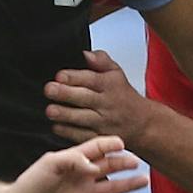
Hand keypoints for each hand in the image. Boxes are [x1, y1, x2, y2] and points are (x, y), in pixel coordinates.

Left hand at [7, 136, 147, 192]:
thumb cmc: (31, 184)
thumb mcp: (50, 163)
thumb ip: (73, 160)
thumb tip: (94, 167)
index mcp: (74, 160)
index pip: (96, 148)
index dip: (110, 144)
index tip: (123, 143)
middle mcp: (82, 177)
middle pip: (108, 166)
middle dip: (123, 163)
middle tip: (136, 161)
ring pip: (112, 188)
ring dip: (129, 185)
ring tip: (144, 181)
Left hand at [44, 49, 159, 147]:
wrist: (142, 124)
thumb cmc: (123, 96)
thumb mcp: (116, 73)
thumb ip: (101, 60)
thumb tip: (85, 54)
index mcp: (110, 85)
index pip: (91, 79)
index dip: (74, 77)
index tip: (59, 76)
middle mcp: (106, 104)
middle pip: (85, 98)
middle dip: (65, 93)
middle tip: (50, 90)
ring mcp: (103, 122)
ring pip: (82, 118)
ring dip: (65, 114)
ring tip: (51, 110)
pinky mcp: (99, 138)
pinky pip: (83, 136)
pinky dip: (69, 132)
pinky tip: (57, 126)